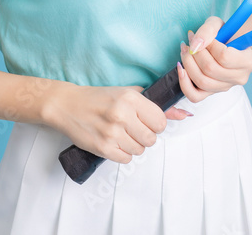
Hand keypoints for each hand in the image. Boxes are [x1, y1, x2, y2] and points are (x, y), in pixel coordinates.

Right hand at [53, 84, 189, 163]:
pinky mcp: (102, 148)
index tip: (146, 121)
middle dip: (145, 136)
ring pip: (139, 150)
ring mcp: (112, 133)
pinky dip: (122, 153)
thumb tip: (183, 114)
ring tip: (121, 134)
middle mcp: (122, 115)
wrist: (67, 105)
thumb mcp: (128, 94)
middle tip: (132, 129)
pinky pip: (126, 159)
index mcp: (131, 98)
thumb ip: (156, 105)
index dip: (155, 124)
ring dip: (133, 145)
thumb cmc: (99, 98)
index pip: (161, 121)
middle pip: (152, 139)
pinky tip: (114, 142)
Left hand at [177, 15, 251, 102]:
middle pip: (211, 70)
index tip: (199, 36)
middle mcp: (240, 78)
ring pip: (202, 81)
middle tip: (189, 41)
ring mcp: (226, 87)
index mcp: (249, 61)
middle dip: (195, 53)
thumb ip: (208, 30)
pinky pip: (195, 96)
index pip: (224, 56)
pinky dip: (184, 83)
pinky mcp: (212, 93)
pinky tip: (181, 68)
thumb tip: (195, 45)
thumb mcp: (218, 24)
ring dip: (188, 64)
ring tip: (185, 50)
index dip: (208, 45)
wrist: (227, 46)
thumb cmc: (225, 34)